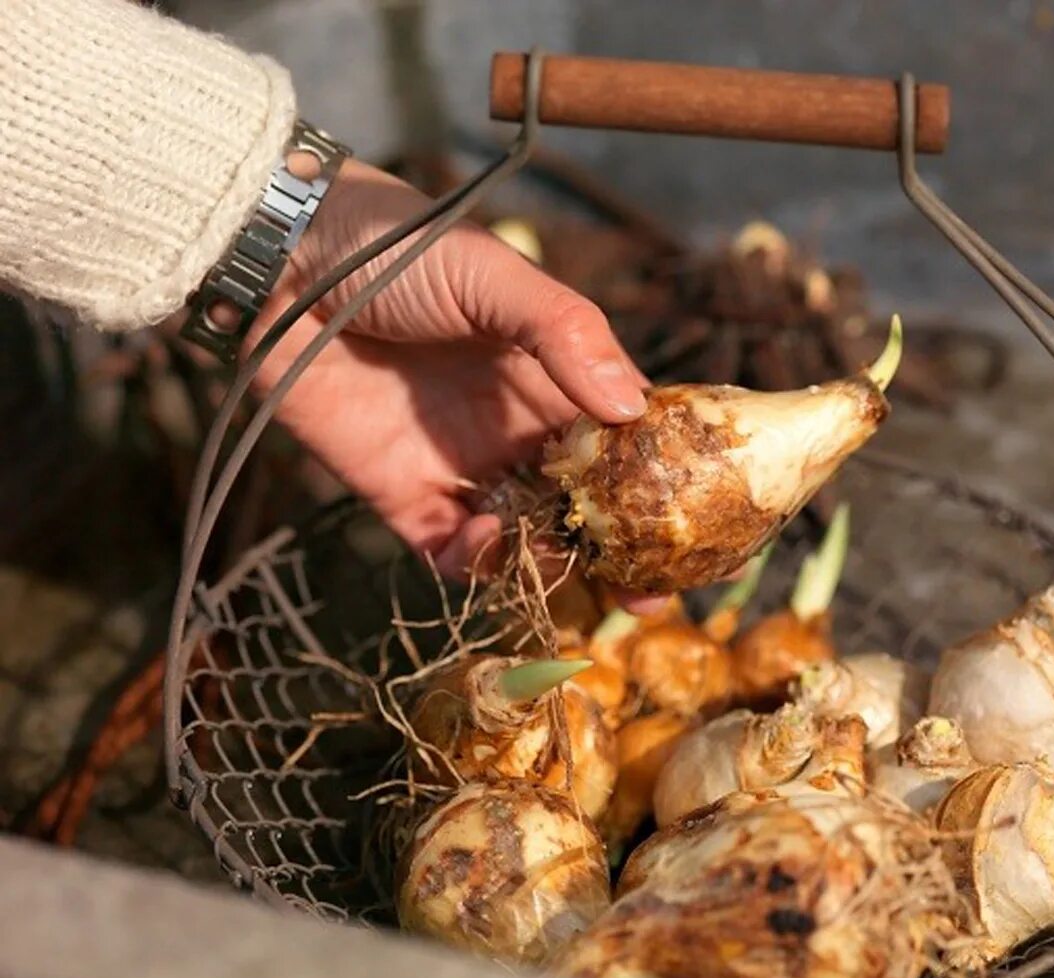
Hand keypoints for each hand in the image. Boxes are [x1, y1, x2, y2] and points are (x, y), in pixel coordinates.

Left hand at [245, 159, 664, 610]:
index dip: (670, 482)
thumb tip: (635, 410)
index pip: (629, 440)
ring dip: (560, 566)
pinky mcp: (403, 497)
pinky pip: (453, 553)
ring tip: (583, 576)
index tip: (712, 519)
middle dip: (625, 550)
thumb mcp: (493, 275)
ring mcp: (464, 466)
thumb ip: (566, 333)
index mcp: (555, 376)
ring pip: (530, 540)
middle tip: (660, 591)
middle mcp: (519, 429)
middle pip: (589, 506)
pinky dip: (480, 565)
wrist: (278, 261)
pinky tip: (492, 546)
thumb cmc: (396, 247)